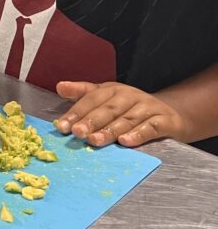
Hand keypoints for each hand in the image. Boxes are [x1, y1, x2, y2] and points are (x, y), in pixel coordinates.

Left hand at [54, 81, 185, 146]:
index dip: (76, 113)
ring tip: (95, 140)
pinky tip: (125, 142)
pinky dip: (138, 135)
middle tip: (77, 133)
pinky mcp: (164, 120)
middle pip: (108, 110)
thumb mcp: (106, 98)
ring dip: (110, 131)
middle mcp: (130, 96)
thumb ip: (82, 94)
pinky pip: (150, 128)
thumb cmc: (129, 108)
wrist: (170, 114)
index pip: (91, 100)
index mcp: (112, 90)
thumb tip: (59, 87)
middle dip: (91, 122)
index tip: (62, 126)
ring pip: (126, 120)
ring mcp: (148, 107)